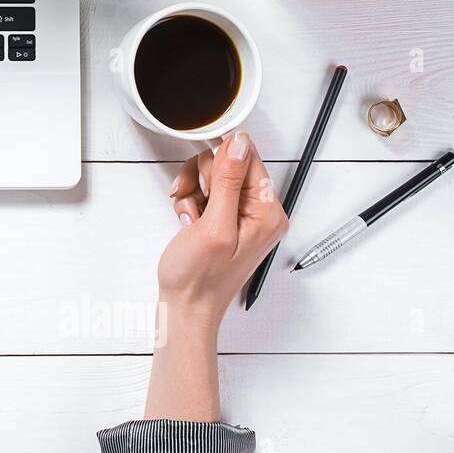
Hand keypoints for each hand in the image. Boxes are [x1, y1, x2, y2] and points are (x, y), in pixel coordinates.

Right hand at [145, 131, 286, 421]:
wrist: (186, 309)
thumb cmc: (200, 278)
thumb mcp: (214, 225)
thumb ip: (228, 181)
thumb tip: (238, 144)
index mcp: (268, 212)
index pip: (248, 158)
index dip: (219, 162)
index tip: (201, 181)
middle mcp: (260, 212)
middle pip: (229, 165)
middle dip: (202, 179)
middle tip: (192, 203)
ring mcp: (241, 217)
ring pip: (213, 178)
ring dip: (192, 191)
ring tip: (188, 218)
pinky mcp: (224, 222)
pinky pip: (205, 194)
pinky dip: (191, 204)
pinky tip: (187, 223)